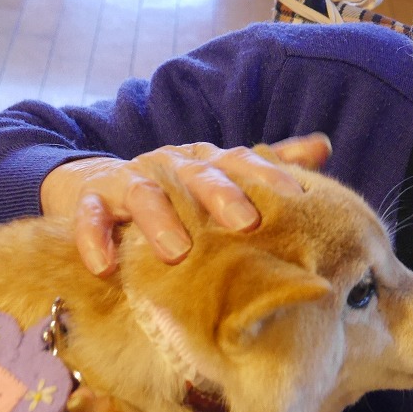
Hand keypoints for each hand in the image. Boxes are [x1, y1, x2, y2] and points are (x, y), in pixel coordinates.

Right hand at [39, 133, 331, 275]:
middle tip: (246, 224)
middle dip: (222, 196)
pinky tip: (104, 266)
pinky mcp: (87, 201)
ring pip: (143, 194)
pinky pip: (88, 218)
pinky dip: (94, 239)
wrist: (90, 183)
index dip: (269, 175)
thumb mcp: (219, 178)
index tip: (298, 198)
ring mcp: (126, 180)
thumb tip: (325, 145)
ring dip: (159, 220)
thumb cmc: (172, 191)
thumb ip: (267, 164)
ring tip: (177, 252)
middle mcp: (169, 165)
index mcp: (204, 161)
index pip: (241, 161)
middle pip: (198, 174)